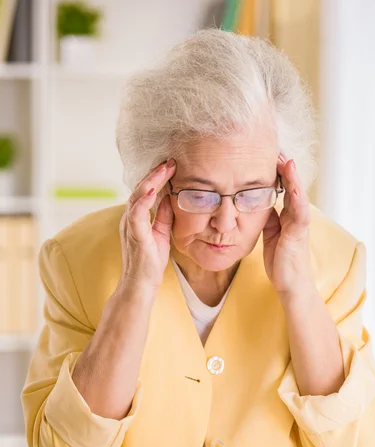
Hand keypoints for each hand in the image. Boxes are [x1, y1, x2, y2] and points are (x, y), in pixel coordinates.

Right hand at [119, 158, 175, 291]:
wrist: (141, 285)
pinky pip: (136, 214)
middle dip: (155, 174)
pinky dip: (143, 200)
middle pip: (139, 189)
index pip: (145, 192)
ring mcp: (130, 226)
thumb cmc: (150, 263)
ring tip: (164, 169)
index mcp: (136, 218)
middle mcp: (130, 219)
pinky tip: (152, 189)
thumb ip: (164, 216)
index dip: (157, 178)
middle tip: (170, 161)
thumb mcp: (161, 234)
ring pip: (136, 196)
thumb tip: (172, 198)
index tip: (171, 166)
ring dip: (150, 181)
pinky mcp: (134, 235)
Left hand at [263, 154, 313, 299]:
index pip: (284, 188)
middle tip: (276, 148)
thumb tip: (259, 203)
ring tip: (287, 160)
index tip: (268, 154)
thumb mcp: (270, 235)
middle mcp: (296, 217)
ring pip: (298, 196)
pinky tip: (293, 187)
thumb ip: (269, 218)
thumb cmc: (281, 261)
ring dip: (293, 178)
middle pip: (292, 186)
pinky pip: (299, 215)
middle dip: (285, 168)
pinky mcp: (298, 235)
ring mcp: (299, 225)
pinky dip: (297, 199)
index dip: (277, 172)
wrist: (290, 285)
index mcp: (288, 216)